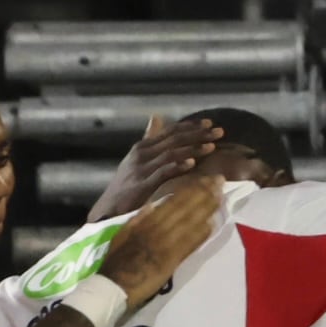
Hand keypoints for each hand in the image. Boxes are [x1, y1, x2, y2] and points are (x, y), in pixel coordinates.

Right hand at [90, 113, 222, 218]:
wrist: (107, 209)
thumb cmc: (125, 187)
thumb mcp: (136, 159)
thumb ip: (149, 140)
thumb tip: (156, 117)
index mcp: (142, 147)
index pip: (170, 131)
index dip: (190, 126)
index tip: (209, 124)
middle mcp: (141, 154)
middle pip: (174, 140)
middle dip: (198, 135)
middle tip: (218, 132)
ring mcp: (141, 169)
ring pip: (171, 154)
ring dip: (193, 149)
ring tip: (211, 147)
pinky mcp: (141, 185)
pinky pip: (162, 172)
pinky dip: (177, 167)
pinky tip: (192, 164)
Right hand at [100, 177, 222, 309]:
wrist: (113, 286)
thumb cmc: (115, 262)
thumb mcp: (122, 234)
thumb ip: (137, 219)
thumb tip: (153, 204)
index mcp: (147, 222)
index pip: (173, 201)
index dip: (191, 189)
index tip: (205, 179)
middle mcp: (158, 229)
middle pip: (185, 207)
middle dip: (204, 193)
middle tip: (220, 181)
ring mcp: (166, 245)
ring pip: (190, 222)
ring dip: (207, 209)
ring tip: (221, 197)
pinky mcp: (171, 261)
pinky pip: (189, 244)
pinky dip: (201, 233)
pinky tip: (213, 224)